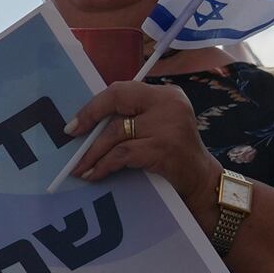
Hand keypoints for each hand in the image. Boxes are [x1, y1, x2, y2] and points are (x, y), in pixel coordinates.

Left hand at [64, 82, 225, 223]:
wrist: (202, 182)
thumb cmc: (173, 156)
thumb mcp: (158, 127)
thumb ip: (133, 118)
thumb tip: (88, 122)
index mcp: (166, 94)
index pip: (122, 89)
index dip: (95, 105)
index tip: (76, 123)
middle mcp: (169, 103)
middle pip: (117, 103)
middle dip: (89, 120)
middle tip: (72, 140)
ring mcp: (168, 125)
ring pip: (116, 133)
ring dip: (93, 153)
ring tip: (80, 168)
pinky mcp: (163, 148)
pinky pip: (122, 154)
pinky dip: (104, 165)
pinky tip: (95, 175)